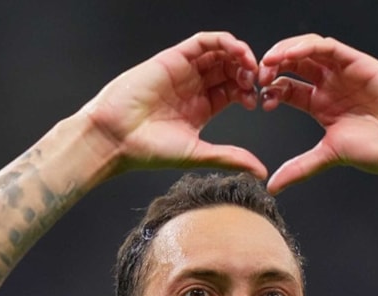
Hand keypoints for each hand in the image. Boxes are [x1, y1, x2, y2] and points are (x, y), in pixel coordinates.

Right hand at [81, 31, 266, 177]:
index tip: (257, 101)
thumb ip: (231, 158)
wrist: (116, 138)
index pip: (233, 90)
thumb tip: (261, 173)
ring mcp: (184, 71)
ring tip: (249, 66)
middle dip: (247, 72)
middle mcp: (194, 87)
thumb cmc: (149, 150)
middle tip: (256, 81)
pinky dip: (223, 42)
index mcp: (201, 107)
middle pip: (229, 69)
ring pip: (219, 52)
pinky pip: (203, 41)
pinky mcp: (174, 57)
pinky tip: (237, 53)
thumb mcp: (199, 154)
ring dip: (239, 54)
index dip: (249, 92)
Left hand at [258, 35, 377, 192]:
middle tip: (258, 77)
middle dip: (273, 68)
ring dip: (286, 52)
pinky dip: (308, 46)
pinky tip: (291, 55)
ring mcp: (344, 72)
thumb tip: (273, 187)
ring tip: (269, 63)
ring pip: (309, 50)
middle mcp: (331, 85)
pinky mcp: (359, 63)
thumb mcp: (329, 156)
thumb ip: (300, 168)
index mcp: (320, 105)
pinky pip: (329, 47)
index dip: (271, 91)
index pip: (287, 88)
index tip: (260, 102)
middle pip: (294, 65)